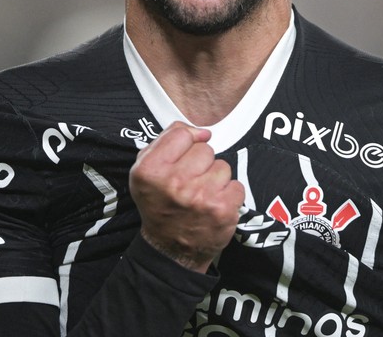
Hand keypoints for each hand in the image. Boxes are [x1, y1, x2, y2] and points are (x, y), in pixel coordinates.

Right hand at [129, 123, 244, 272]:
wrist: (170, 250)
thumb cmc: (160, 205)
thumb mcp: (146, 171)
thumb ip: (166, 141)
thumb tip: (199, 131)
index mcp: (151, 170)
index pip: (181, 134)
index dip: (187, 144)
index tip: (186, 158)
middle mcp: (174, 182)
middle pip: (205, 149)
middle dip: (201, 164)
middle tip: (191, 183)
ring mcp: (200, 196)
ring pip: (223, 166)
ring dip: (216, 179)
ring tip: (202, 195)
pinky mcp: (222, 210)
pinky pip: (236, 185)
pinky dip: (229, 195)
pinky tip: (214, 206)